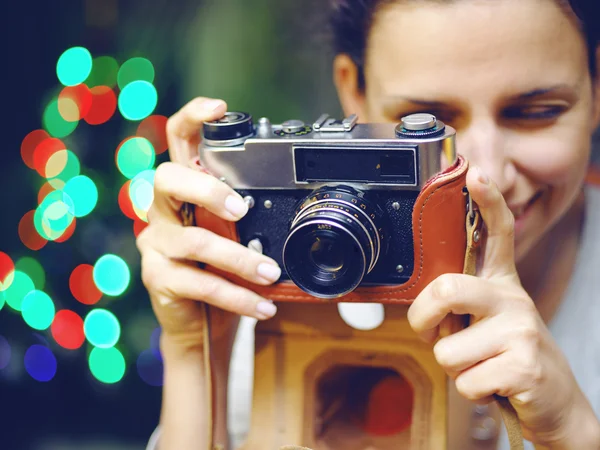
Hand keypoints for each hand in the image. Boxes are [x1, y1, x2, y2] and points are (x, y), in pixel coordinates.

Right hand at [136, 97, 280, 354]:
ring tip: (271, 272)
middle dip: (207, 189)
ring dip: (240, 258)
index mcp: (184, 191)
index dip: (192, 119)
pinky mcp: (159, 278)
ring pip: (194, 241)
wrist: (202, 319)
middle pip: (167, 179)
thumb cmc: (221, 268)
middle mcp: (161, 211)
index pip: (177, 143)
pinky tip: (263, 305)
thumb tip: (291, 200)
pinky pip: (201, 284)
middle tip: (241, 209)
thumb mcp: (235, 235)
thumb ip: (245, 214)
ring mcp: (155, 244)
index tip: (220, 108)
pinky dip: (238, 296)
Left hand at [407, 166, 599, 447]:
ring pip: (448, 350)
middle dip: (422, 319)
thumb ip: (458, 310)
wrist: (553, 405)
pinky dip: (471, 392)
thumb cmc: (505, 360)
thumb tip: (424, 309)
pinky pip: (465, 381)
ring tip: (481, 367)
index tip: (476, 175)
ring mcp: (521, 330)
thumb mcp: (484, 326)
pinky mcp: (524, 365)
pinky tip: (495, 386)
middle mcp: (512, 299)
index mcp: (501, 285)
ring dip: (455, 369)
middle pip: (446, 290)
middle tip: (433, 334)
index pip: (497, 234)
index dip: (487, 203)